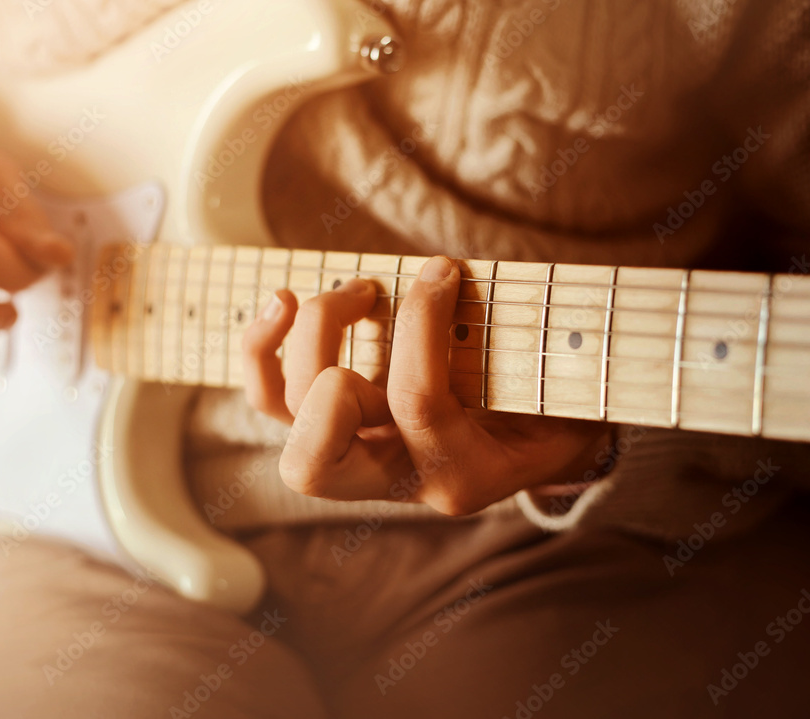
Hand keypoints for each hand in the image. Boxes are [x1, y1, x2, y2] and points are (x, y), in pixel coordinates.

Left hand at [242, 256, 610, 515]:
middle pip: (311, 459)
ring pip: (286, 412)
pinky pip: (269, 399)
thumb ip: (534, 353)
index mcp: (461, 474)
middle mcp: (396, 479)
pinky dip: (261, 348)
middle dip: (325, 364)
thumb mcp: (568, 389)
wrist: (540, 439)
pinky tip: (283, 301)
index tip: (443, 268)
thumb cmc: (555, 403)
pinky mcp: (329, 429)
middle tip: (370, 298)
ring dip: (309, 329)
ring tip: (357, 286)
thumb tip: (475, 283)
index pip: (417, 404)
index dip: (422, 321)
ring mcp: (355, 457)